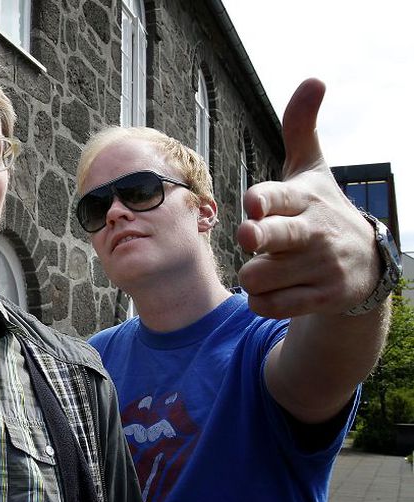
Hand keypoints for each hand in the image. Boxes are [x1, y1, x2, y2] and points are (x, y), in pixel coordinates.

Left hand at [236, 79, 379, 318]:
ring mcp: (320, 267)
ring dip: (251, 275)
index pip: (275, 196)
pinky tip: (269, 290)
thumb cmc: (320, 209)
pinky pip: (271, 306)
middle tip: (252, 236)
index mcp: (305, 197)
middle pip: (270, 237)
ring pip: (259, 276)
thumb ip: (301, 129)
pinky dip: (261, 301)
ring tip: (264, 268)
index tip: (254, 206)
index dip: (261, 201)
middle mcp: (313, 232)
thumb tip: (314, 79)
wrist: (365, 263)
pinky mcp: (322, 298)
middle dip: (255, 238)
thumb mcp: (312, 170)